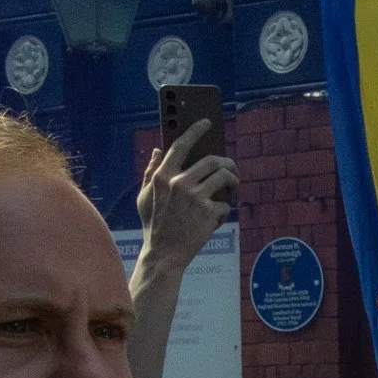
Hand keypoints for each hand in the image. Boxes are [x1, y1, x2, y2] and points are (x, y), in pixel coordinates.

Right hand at [137, 120, 236, 272]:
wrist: (164, 254)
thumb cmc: (154, 225)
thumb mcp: (144, 197)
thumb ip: (151, 172)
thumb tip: (158, 150)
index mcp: (162, 177)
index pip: (181, 145)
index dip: (195, 130)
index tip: (207, 122)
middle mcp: (179, 183)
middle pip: (213, 160)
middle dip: (228, 162)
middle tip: (232, 168)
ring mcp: (195, 198)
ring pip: (225, 177)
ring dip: (233, 182)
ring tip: (232, 188)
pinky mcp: (209, 213)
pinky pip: (226, 204)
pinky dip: (224, 212)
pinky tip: (216, 220)